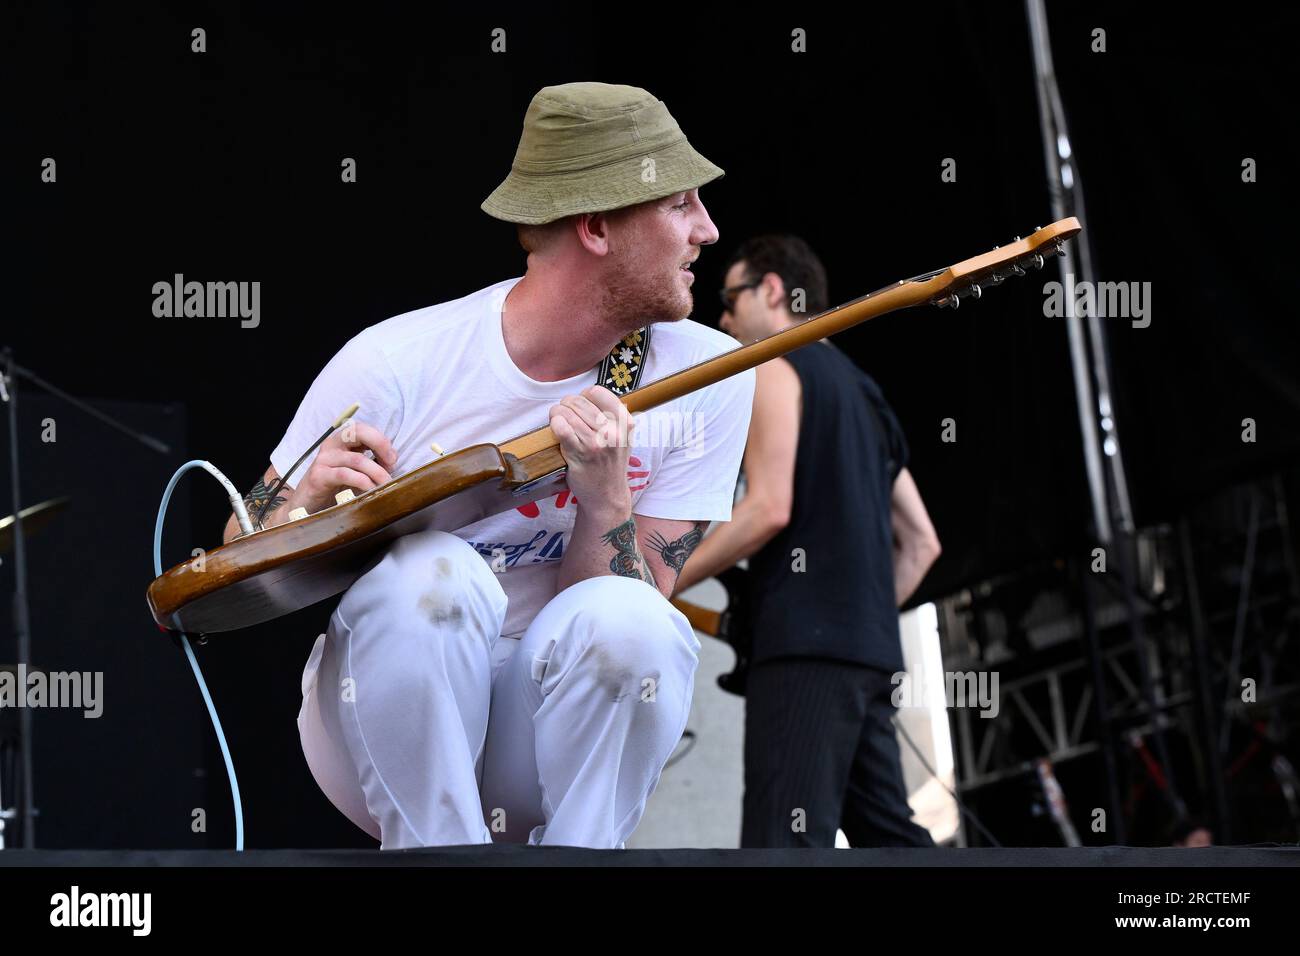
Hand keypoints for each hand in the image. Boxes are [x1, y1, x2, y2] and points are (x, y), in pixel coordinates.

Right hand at [289, 419, 396, 513]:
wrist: (307, 503)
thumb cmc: (335, 486)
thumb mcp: (356, 470)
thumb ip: (372, 461)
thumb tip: (391, 458)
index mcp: (342, 440)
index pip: (364, 429)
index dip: (381, 441)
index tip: (392, 459)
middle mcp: (332, 445)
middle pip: (358, 432)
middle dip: (380, 445)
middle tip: (391, 464)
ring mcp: (324, 459)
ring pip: (357, 459)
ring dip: (377, 472)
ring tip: (385, 484)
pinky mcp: (318, 476)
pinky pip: (345, 475)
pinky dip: (362, 482)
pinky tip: (370, 489)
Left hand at [550, 385, 633, 514]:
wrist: (607, 496)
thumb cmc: (611, 465)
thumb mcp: (622, 438)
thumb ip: (612, 416)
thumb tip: (587, 395)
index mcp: (624, 423)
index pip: (597, 392)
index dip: (584, 395)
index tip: (582, 405)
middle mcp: (613, 432)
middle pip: (579, 401)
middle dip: (567, 404)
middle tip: (565, 414)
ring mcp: (596, 443)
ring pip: (567, 412)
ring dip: (557, 414)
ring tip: (559, 421)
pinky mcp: (579, 454)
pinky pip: (562, 428)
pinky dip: (555, 424)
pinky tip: (557, 429)